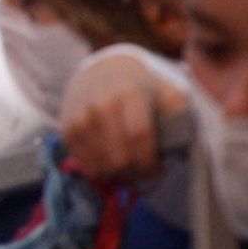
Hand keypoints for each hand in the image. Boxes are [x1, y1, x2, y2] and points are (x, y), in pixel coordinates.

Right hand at [60, 53, 188, 182]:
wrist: (100, 73)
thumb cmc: (141, 89)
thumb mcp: (168, 92)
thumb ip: (180, 115)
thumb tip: (178, 147)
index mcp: (128, 94)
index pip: (139, 136)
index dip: (151, 161)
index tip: (159, 170)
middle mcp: (99, 105)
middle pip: (120, 158)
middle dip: (137, 173)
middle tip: (145, 172)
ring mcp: (80, 119)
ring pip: (103, 166)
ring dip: (120, 175)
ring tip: (131, 168)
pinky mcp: (67, 131)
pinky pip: (86, 165)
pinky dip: (102, 170)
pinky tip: (113, 163)